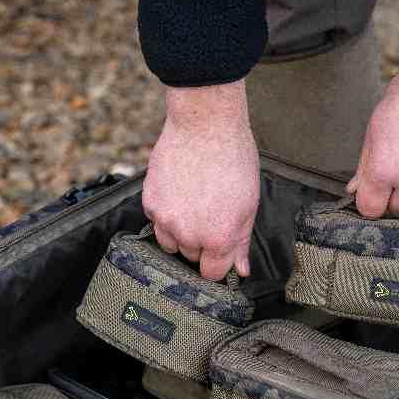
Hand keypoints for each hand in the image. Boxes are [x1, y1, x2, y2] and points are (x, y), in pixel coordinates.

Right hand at [143, 81, 258, 278]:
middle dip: (200, 243)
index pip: (211, 273)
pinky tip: (178, 193)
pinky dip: (165, 213)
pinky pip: (156, 221)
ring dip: (179, 233)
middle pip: (190, 257)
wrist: (205, 124)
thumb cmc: (232, 158)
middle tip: (209, 215)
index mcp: (218, 238)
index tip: (219, 252)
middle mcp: (189, 234)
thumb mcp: (248, 205)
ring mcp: (166, 219)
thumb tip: (241, 269)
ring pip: (169, 243)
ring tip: (192, 206)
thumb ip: (241, 242)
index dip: (217, 263)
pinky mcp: (150, 202)